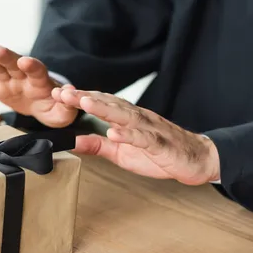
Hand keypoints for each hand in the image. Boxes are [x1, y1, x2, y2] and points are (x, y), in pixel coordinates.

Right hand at [0, 45, 77, 127]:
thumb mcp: (63, 114)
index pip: (37, 71)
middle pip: (14, 64)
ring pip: (0, 68)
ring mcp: (9, 79)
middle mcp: (24, 76)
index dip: (31, 66)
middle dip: (6, 57)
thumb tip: (65, 94)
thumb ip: (67, 106)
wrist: (41, 106)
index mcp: (41, 82)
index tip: (25, 61)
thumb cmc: (53, 109)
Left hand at [52, 87, 220, 184]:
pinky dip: (129, 136)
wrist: (195, 160)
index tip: (58, 93)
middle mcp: (136, 118)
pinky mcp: (161, 144)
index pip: (100, 103)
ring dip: (104, 108)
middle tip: (63, 92)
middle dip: (85, 97)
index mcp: (126, 118)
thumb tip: (72, 141)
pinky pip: (144, 138)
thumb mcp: (120, 153)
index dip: (79, 98)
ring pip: (125, 116)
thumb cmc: (158, 154)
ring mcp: (149, 129)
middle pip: (108, 104)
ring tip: (85, 102)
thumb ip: (97, 145)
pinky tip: (115, 134)